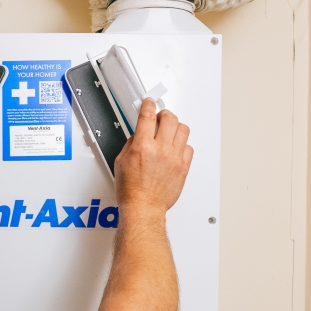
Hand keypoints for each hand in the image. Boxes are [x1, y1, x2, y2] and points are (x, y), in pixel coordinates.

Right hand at [114, 98, 192, 214]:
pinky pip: (189, 147)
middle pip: (169, 118)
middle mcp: (160, 149)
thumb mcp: (121, 162)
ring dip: (175, 127)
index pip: (147, 116)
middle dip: (163, 114)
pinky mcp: (183, 167)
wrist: (144, 207)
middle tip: (160, 118)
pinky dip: (182, 145)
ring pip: (183, 129)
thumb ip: (131, 144)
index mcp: (142, 146)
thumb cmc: (131, 190)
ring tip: (169, 132)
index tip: (149, 102)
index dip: (148, 105)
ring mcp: (174, 157)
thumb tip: (138, 135)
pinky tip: (175, 149)